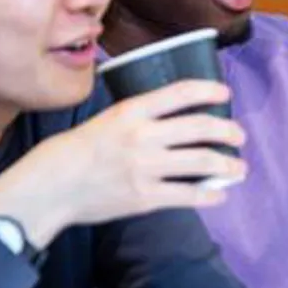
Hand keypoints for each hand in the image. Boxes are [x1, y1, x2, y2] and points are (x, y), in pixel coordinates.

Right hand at [0, 80, 246, 247]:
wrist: (47, 189)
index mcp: (130, 112)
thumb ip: (137, 118)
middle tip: (239, 136)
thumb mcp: (104, 121)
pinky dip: (211, 195)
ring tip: (239, 168)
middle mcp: (142, 137)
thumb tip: (172, 118)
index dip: (208, 90)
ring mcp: (145, 168)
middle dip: (229, 132)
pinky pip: (189, 195)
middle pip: (201, 128)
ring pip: (202, 162)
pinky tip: (220, 194)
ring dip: (229, 165)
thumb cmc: (73, 152)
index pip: (180, 92)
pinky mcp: (145, 197)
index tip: (225, 95)